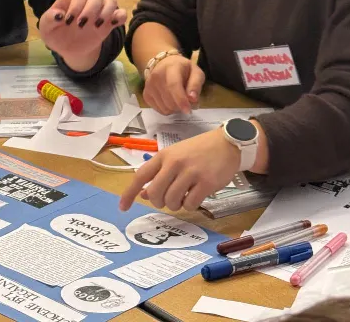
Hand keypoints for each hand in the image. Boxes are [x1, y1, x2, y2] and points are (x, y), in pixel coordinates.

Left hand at [39, 0, 126, 67]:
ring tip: (98, 25)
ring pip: (111, 1)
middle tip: (81, 26)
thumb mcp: (46, 28)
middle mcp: (88, 1)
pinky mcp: (110, 22)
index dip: (75, 7)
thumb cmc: (56, 33)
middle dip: (90, 10)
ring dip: (106, 12)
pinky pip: (121, 14)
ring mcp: (100, 11)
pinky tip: (114, 23)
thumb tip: (59, 15)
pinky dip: (120, 16)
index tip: (69, 22)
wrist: (68, 47)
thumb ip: (49, 19)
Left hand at [119, 128, 239, 212]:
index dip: (129, 193)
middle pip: (155, 193)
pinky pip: (190, 204)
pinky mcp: (206, 182)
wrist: (226, 143)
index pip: (141, 175)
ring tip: (184, 195)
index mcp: (164, 155)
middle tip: (168, 199)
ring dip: (176, 204)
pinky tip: (196, 196)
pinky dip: (190, 205)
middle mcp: (174, 163)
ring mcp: (190, 172)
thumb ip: (160, 174)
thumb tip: (144, 194)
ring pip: (171, 201)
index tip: (122, 207)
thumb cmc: (198, 150)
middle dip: (159, 202)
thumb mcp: (176, 156)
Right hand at [143, 54, 205, 114]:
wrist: (163, 64)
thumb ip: (196, 85)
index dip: (181, 100)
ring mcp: (149, 86)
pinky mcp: (146, 94)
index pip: (173, 85)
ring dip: (174, 108)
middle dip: (181, 106)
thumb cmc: (183, 69)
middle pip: (169, 100)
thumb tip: (192, 99)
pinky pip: (159, 110)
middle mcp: (157, 76)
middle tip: (187, 101)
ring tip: (177, 99)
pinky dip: (167, 109)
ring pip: (165, 108)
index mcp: (171, 67)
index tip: (188, 110)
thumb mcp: (195, 72)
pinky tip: (170, 100)